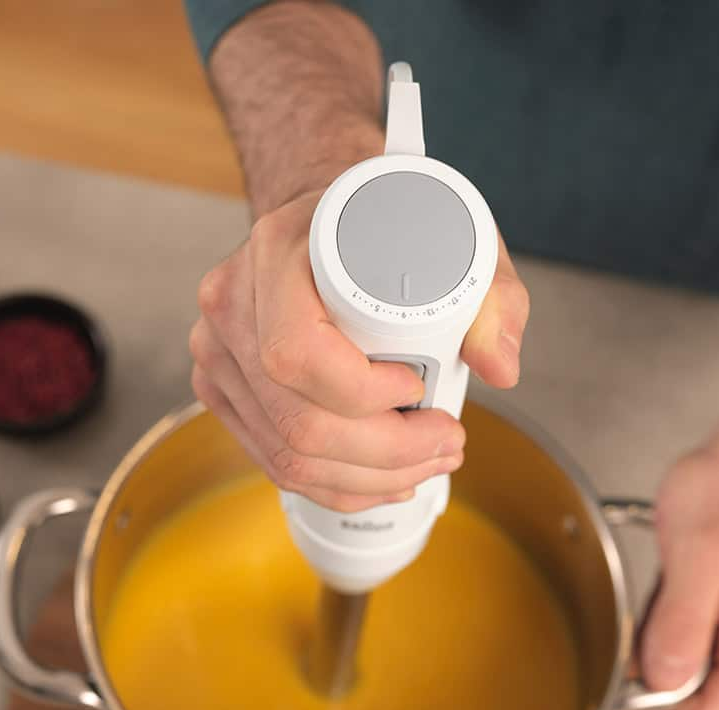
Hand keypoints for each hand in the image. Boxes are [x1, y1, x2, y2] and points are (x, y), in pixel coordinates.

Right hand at [189, 189, 529, 511]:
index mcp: (276, 253)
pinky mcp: (223, 387)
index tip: (420, 386)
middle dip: (386, 453)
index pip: (299, 352)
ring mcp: (219, 351)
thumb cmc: (382, 222)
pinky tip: (380, 480)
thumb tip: (498, 367)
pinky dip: (335, 483)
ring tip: (426, 464)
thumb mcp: (455, 238)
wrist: (319, 217)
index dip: (365, 392)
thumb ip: (492, 297)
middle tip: (446, 443)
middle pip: (297, 420)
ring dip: (367, 478)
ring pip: (286, 453)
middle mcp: (234, 304)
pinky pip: (273, 459)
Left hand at [641, 447, 718, 709]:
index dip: (662, 698)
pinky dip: (662, 626)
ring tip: (660, 592)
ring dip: (657, 643)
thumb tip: (665, 679)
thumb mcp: (696, 554)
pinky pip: (683, 646)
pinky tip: (664, 591)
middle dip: (656, 668)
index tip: (635, 656)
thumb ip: (682, 621)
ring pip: (683, 675)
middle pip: (692, 702)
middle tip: (645, 612)